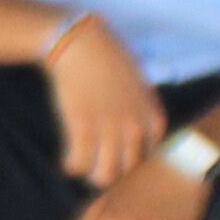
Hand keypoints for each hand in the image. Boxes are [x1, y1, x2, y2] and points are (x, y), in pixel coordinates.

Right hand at [46, 16, 167, 185]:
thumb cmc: (109, 57)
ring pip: (105, 174)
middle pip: (129, 168)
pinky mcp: (82, 129)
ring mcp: (109, 131)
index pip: (152, 153)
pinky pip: (79, 163)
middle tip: (99, 165)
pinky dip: (72, 167)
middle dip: (114, 169)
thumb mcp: (139, 82)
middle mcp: (134, 127)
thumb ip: (141, 106)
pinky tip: (67, 163)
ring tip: (84, 169)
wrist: (83, 45)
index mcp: (151, 115)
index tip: (121, 154)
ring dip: (93, 175)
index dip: (135, 157)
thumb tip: (136, 123)